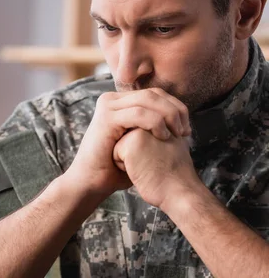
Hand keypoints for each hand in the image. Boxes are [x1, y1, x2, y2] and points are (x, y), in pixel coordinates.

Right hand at [66, 88, 191, 199]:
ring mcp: (107, 106)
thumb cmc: (116, 169)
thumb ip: (153, 130)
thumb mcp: (139, 144)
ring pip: (148, 100)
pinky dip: (156, 123)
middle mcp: (111, 99)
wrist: (91, 183)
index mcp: (119, 102)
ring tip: (178, 134)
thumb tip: (178, 124)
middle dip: (175, 110)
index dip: (175, 107)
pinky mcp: (106, 118)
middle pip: (153, 94)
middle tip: (186, 131)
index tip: (186, 129)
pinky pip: (139, 114)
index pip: (154, 94)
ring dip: (169, 115)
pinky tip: (164, 136)